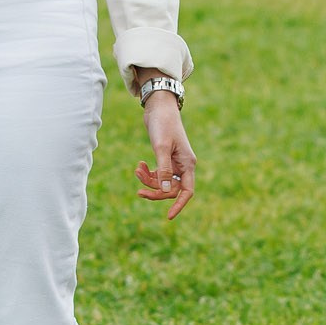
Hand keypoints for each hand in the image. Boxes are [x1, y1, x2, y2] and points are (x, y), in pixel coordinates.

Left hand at [133, 88, 197, 219]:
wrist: (158, 107)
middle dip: (155, 191)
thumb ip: (164, 169)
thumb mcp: (161, 147)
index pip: (187, 191)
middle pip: (171, 189)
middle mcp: (183, 165)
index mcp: (187, 164)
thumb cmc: (163, 125)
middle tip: (139, 192)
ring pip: (162, 182)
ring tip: (137, 169)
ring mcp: (174, 162)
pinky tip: (140, 165)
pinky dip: (148, 172)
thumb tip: (165, 191)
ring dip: (148, 180)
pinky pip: (158, 174)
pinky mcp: (165, 158)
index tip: (168, 216)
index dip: (179, 205)